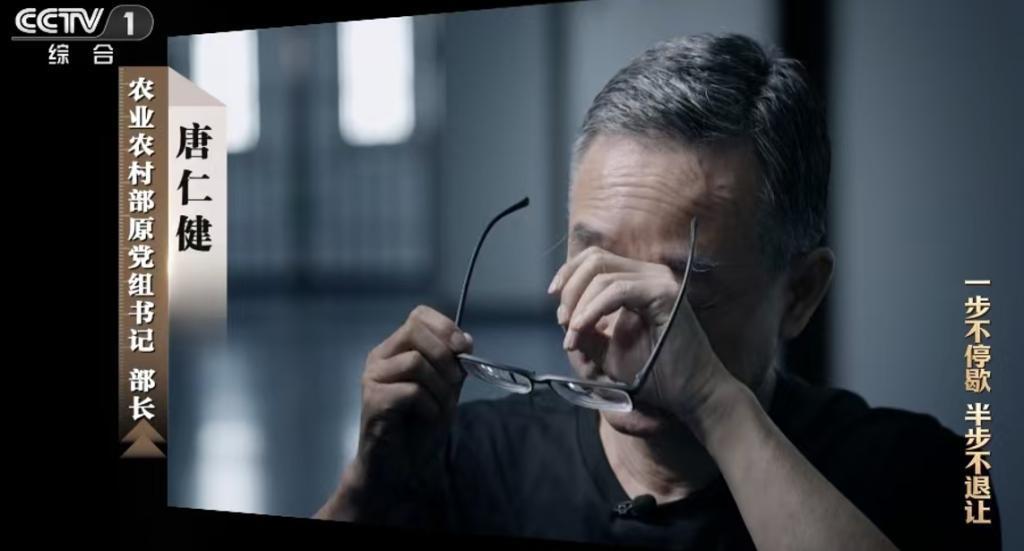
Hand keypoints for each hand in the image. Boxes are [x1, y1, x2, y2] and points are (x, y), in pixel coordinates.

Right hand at [327, 305, 471, 519]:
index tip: (464, 348)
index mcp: (396, 349)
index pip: (418, 315)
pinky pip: (411, 391)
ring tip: (439, 407)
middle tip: (455, 382)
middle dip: (444, 356)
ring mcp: (372, 377)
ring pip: (415, 361)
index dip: (445, 327)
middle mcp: (380, 357)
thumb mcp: (445, 388)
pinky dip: (429, 406)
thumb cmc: (419, 426)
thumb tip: (465, 339)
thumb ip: (453, 363)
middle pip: (415, 330)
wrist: (400, 466)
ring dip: (439, 387)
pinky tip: (427, 418)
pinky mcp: (373, 400)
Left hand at [549, 246, 731, 423]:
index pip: (596, 259)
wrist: (691, 394)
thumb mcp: (607, 351)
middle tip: (564, 322)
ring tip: (573, 335)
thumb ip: (585, 330)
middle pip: (595, 259)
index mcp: (639, 279)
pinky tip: (582, 329)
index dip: (568, 275)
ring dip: (579, 306)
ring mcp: (660, 281)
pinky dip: (593, 310)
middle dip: (571, 289)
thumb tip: (562, 315)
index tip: (555, 301)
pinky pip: (617, 290)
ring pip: (602, 275)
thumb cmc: (654, 373)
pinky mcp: (665, 294)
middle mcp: (651, 273)